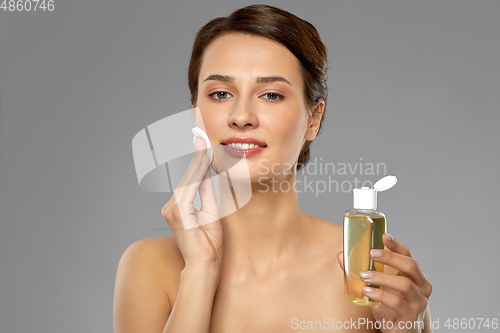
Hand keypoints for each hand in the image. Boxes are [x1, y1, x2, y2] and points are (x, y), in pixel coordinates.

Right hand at [162, 137, 222, 272]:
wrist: (205, 266)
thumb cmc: (209, 244)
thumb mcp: (211, 213)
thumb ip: (207, 194)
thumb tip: (208, 175)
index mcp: (179, 207)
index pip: (189, 179)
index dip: (196, 160)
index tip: (202, 141)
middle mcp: (171, 206)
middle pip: (187, 175)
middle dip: (195, 153)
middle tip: (200, 132)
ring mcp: (172, 209)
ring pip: (188, 178)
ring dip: (197, 159)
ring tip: (203, 140)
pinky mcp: (178, 213)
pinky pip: (189, 187)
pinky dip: (197, 172)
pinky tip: (203, 158)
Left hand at [337, 233, 432, 332]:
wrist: (399, 332)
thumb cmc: (388, 306)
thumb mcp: (375, 286)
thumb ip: (360, 270)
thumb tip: (341, 254)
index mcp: (413, 275)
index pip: (408, 255)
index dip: (397, 245)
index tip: (384, 236)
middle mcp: (421, 286)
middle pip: (411, 265)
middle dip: (390, 257)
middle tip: (371, 253)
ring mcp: (419, 301)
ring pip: (405, 284)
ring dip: (382, 277)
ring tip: (364, 275)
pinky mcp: (411, 316)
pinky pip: (397, 303)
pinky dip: (380, 295)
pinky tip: (367, 291)